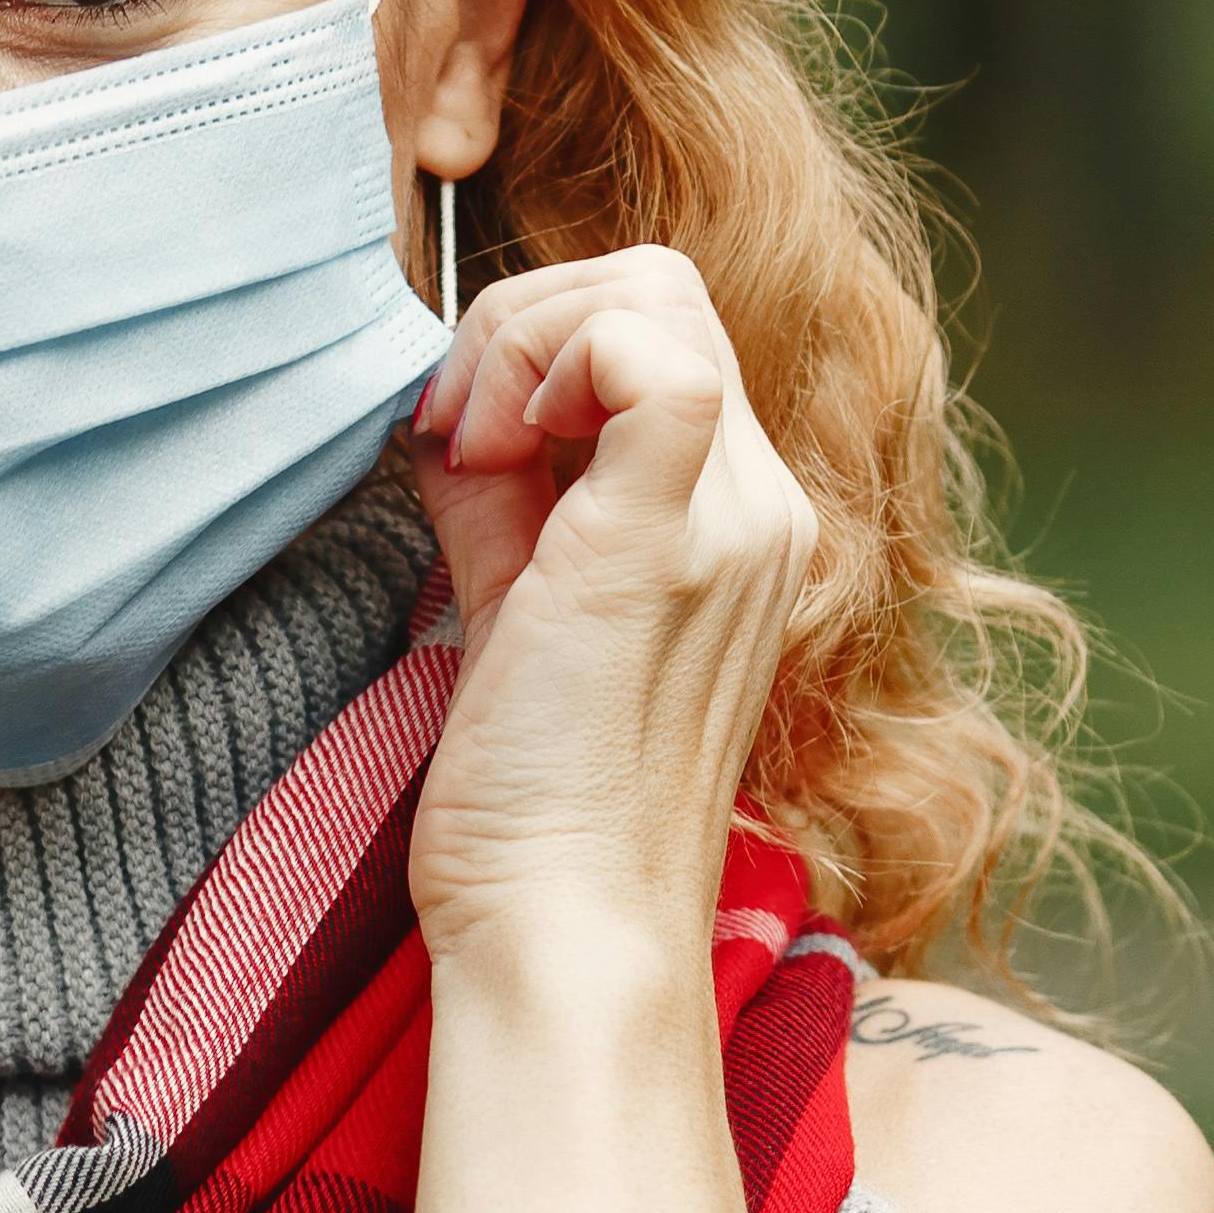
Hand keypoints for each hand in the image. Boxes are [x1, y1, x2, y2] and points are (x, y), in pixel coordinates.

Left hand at [394, 253, 820, 1212]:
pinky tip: (484, 448)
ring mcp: (729, 520)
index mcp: (737, 523)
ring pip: (652, 291)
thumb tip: (457, 418)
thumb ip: (506, 503)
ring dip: (523, 337)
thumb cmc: (533, 806)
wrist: (561, 926)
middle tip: (453, 432)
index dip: (540, 344)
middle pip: (662, 285)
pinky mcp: (664, 543)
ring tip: (470, 450)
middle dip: (525, 321)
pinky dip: (539, 359)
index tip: (458, 436)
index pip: (663, 330)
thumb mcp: (519, 610)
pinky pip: (643, 350)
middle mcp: (760, 509)